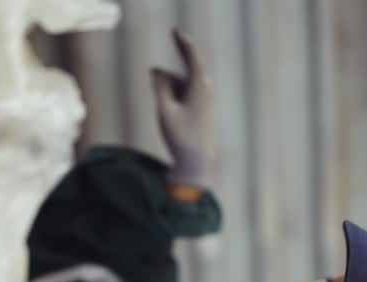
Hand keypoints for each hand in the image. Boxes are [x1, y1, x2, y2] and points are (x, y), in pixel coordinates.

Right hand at [152, 28, 216, 188]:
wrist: (197, 166)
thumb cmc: (181, 138)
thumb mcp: (164, 110)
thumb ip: (159, 86)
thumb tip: (157, 71)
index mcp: (201, 87)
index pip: (192, 57)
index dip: (183, 42)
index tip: (175, 31)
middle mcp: (208, 92)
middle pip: (184, 76)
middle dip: (169, 83)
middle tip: (163, 104)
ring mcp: (208, 103)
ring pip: (185, 88)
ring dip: (171, 94)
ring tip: (167, 118)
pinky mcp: (206, 113)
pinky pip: (188, 98)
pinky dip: (177, 102)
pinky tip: (172, 120)